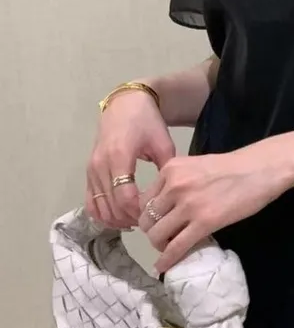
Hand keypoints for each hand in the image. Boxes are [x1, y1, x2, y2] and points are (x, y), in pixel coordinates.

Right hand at [86, 91, 175, 228]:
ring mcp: (91, 170)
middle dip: (130, 218)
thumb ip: (166, 171)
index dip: (139, 212)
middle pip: (111, 205)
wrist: (125, 105)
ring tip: (137, 222)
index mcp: (119, 157)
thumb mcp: (163, 144)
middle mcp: (100, 165)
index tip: (155, 215)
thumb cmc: (147, 123)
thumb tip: (171, 197)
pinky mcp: (88, 173)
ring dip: (117, 219)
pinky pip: (90, 201)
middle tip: (150, 222)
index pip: (124, 197)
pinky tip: (120, 219)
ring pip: (99, 207)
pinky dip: (103, 214)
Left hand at [137, 142, 293, 273]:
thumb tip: (166, 205)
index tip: (157, 222)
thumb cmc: (233, 167)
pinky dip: (167, 260)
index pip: (144, 199)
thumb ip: (178, 181)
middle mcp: (174, 185)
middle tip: (163, 237)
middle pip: (147, 218)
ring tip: (168, 248)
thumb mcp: (196, 166)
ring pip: (157, 234)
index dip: (148, 215)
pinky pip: (176, 246)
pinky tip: (164, 266)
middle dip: (151, 231)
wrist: (260, 169)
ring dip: (159, 245)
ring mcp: (188, 205)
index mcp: (170, 169)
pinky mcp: (204, 222)